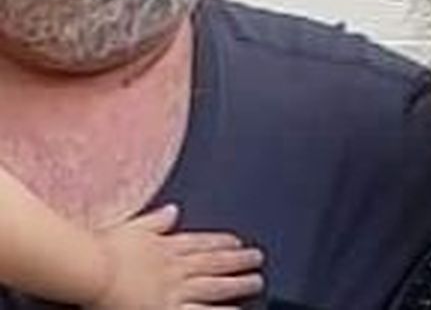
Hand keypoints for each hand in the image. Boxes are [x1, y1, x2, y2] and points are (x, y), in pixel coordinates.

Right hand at [89, 204, 263, 309]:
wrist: (92, 270)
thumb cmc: (101, 250)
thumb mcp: (131, 226)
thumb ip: (154, 221)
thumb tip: (173, 209)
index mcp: (165, 245)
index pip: (199, 242)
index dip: (220, 241)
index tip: (237, 241)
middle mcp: (176, 266)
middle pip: (214, 262)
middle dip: (238, 260)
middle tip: (258, 257)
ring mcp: (176, 288)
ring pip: (215, 286)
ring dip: (238, 283)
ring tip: (257, 281)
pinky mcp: (170, 309)